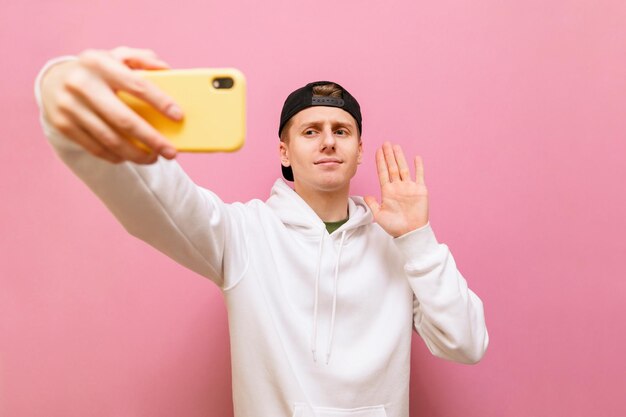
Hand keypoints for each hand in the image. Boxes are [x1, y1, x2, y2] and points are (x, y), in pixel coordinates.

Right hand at [40, 46, 182, 163]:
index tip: (178, 116)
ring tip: (154, 158)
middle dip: (152, 139)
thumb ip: (143, 59)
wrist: (54, 81)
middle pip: (124, 120)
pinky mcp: (63, 125)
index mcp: (99, 63)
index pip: (137, 85)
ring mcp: (69, 106)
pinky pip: (96, 148)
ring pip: (110, 140)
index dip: (160, 102)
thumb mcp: (118, 56)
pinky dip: (117, 156)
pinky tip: (131, 157)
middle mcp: (82, 84)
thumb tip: (167, 71)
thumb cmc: (99, 71)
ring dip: (137, 154)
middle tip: (171, 152)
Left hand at [364, 142, 428, 236]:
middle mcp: (398, 187)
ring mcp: (409, 188)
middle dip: (388, 155)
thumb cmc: (394, 226)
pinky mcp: (420, 190)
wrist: (409, 232)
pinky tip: (416, 157)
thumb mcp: (378, 215)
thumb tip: (366, 196)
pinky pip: (420, 176)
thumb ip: (372, 204)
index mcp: (387, 191)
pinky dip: (419, 167)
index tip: (377, 151)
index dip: (380, 161)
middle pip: (392, 167)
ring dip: (400, 157)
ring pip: (403, 168)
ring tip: (396, 146)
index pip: (382, 172)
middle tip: (386, 143)